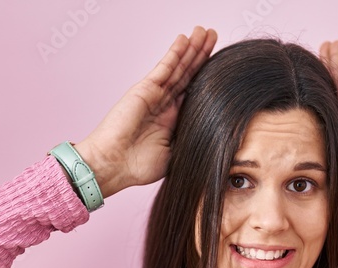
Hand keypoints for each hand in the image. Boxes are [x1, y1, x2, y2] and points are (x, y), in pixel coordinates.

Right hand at [73, 26, 216, 198]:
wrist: (113, 165)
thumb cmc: (138, 166)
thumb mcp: (175, 155)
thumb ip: (190, 141)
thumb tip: (217, 138)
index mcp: (171, 120)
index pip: (193, 93)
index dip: (207, 77)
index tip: (224, 66)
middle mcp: (163, 104)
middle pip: (188, 75)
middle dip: (201, 55)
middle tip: (214, 36)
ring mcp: (154, 95)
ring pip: (178, 68)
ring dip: (192, 49)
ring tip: (205, 32)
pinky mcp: (144, 89)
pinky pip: (164, 68)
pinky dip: (175, 53)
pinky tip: (185, 39)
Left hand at [319, 40, 337, 207]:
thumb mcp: (323, 162)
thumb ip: (311, 156)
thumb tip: (288, 164)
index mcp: (334, 124)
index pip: (324, 98)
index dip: (318, 83)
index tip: (310, 72)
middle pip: (331, 81)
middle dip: (327, 64)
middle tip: (323, 48)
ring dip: (335, 57)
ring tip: (332, 42)